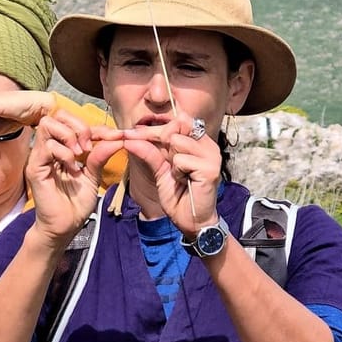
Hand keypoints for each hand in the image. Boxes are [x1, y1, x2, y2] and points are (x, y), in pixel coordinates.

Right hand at [26, 111, 123, 243]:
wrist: (65, 227)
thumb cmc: (76, 204)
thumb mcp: (93, 175)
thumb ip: (100, 156)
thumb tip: (117, 138)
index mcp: (62, 148)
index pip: (75, 122)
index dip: (97, 127)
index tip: (116, 136)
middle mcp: (49, 148)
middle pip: (57, 114)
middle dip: (79, 126)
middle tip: (89, 147)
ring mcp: (40, 157)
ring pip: (49, 124)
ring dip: (69, 137)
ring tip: (80, 155)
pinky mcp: (35, 168)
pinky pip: (47, 146)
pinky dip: (64, 153)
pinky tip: (72, 168)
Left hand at [122, 114, 221, 236]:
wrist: (190, 221)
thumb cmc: (178, 196)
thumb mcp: (160, 169)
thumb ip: (149, 152)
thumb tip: (129, 138)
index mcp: (199, 142)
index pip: (178, 120)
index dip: (155, 127)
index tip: (132, 134)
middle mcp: (208, 145)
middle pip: (178, 124)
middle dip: (160, 138)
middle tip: (160, 157)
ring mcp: (212, 155)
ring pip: (177, 141)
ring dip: (171, 161)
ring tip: (179, 175)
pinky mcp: (211, 168)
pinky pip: (181, 159)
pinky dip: (177, 171)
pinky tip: (185, 181)